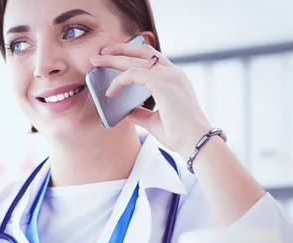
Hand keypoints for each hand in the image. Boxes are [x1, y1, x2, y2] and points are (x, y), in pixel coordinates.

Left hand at [90, 42, 211, 157]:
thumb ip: (141, 114)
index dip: (132, 55)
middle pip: (143, 51)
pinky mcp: (163, 83)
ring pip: (136, 59)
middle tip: (100, 54)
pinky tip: (110, 91)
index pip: (152, 58)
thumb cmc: (180, 135)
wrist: (196, 143)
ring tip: (96, 62)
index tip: (114, 59)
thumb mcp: (155, 121)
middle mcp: (174, 73)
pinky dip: (119, 81)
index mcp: (175, 78)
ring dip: (114, 60)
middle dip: (119, 50)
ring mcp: (169, 76)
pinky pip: (134, 74)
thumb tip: (127, 112)